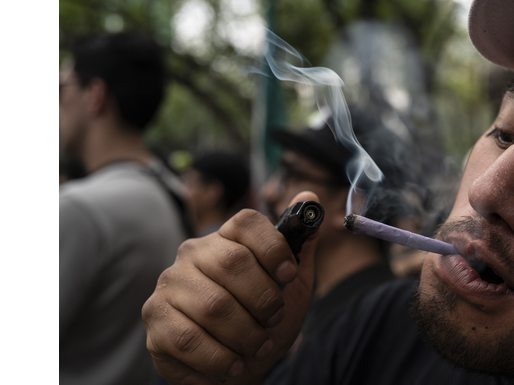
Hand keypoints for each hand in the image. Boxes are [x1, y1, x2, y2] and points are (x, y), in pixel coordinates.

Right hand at [142, 192, 319, 384]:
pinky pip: (190, 340)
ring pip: (214, 306)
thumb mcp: (292, 285)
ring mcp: (170, 285)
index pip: (247, 222)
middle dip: (264, 299)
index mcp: (227, 238)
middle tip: (274, 321)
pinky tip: (233, 365)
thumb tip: (310, 196)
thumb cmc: (263, 320)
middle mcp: (193, 254)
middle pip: (233, 262)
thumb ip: (301, 245)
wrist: (236, 365)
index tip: (290, 276)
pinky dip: (220, 359)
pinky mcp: (155, 320)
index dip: (273, 247)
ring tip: (257, 348)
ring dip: (246, 335)